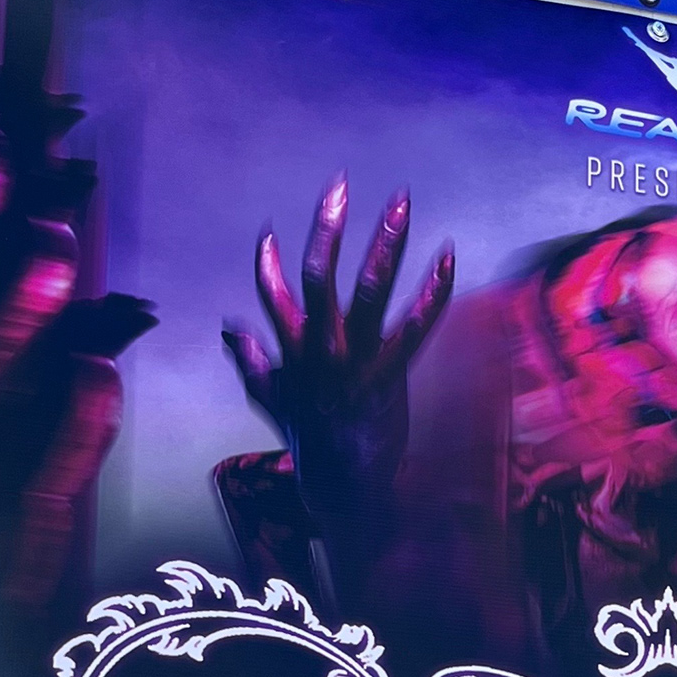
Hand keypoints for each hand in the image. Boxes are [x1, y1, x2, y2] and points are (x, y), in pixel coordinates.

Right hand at [224, 172, 453, 541]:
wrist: (343, 490)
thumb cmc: (311, 445)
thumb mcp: (271, 402)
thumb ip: (252, 361)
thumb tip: (228, 329)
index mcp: (292, 351)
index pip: (270, 294)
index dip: (266, 263)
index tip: (268, 233)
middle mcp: (319, 349)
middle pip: (317, 275)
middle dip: (328, 226)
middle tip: (340, 186)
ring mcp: (353, 361)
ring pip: (367, 289)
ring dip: (385, 242)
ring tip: (402, 204)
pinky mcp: (388, 376)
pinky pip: (413, 328)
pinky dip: (432, 292)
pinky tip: (448, 259)